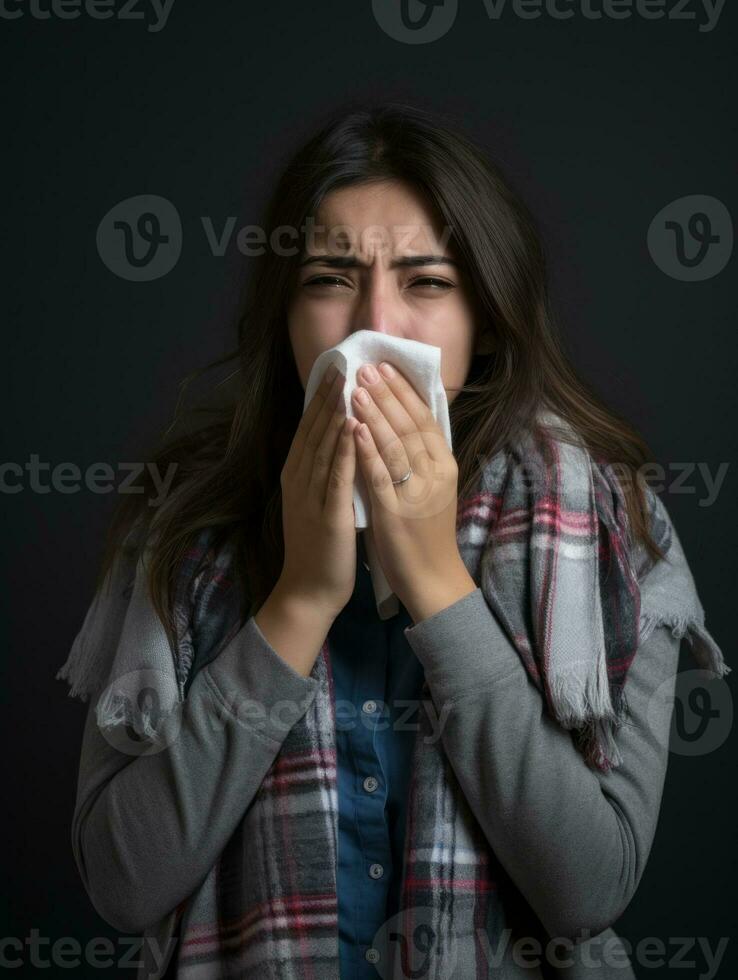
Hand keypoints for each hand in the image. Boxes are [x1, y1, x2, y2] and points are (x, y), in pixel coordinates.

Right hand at [278, 364, 359, 619]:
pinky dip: (343, 448)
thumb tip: (337, 438)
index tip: (336, 368)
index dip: (321, 397)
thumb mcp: (315, 501)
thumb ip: (322, 471)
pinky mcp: (326, 514)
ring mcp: (310, 496)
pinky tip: (352, 426)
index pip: (309, 428)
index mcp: (296, 475)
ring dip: (335, 413)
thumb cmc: (319, 546)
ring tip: (349, 382)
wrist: (309, 590)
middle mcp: (299, 480)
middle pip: (314, 430)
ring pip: (323, 446)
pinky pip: (335, 476)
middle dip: (329, 395)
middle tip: (343, 362)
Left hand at [351, 361, 476, 621]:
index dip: (404, 391)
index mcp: (444, 466)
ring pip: (395, 443)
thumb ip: (420, 458)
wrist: (433, 579)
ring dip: (375, 412)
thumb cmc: (427, 534)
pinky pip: (381, 474)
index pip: (424, 419)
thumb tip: (404, 423)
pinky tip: (354, 427)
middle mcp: (435, 473)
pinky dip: (367, 448)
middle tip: (366, 366)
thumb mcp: (431, 489)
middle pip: (410, 424)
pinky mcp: (397, 511)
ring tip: (356, 386)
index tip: (386, 366)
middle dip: (386, 393)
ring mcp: (417, 492)